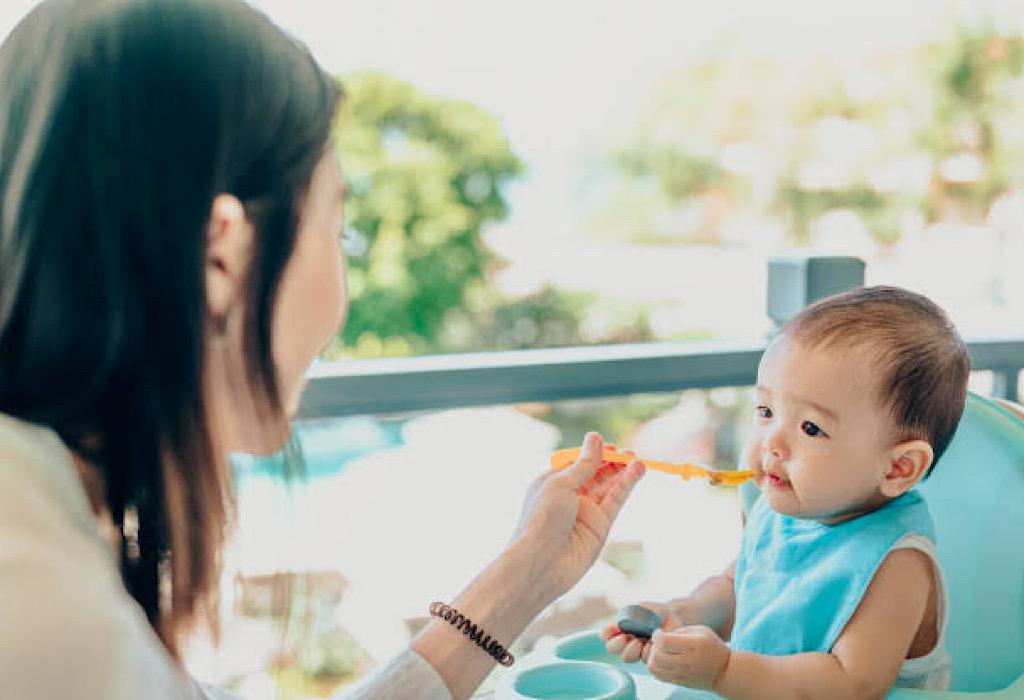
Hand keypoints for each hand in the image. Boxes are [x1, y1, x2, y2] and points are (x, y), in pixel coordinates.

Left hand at [510, 432, 644, 597]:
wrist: (541, 562)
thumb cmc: (542, 519)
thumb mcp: (561, 484)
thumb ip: (584, 464)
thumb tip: (595, 438)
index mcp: (552, 483)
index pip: (577, 463)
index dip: (593, 453)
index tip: (609, 445)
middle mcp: (569, 497)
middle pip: (595, 474)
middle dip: (611, 462)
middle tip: (627, 452)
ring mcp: (586, 512)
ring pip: (609, 486)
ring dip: (623, 471)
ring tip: (636, 458)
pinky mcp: (601, 526)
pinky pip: (616, 500)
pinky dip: (627, 485)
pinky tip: (637, 470)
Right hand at [600, 601, 682, 662]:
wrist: (674, 616)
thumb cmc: (655, 610)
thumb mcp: (641, 608)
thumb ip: (629, 615)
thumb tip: (620, 626)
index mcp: (620, 627)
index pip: (605, 635)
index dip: (606, 634)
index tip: (615, 628)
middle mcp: (625, 640)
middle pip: (611, 649)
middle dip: (617, 645)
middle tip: (627, 637)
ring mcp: (637, 649)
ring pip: (626, 658)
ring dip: (631, 650)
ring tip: (641, 641)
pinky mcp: (649, 657)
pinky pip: (644, 660)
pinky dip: (647, 652)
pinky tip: (653, 643)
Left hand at [644, 626, 730, 691]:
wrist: (724, 672)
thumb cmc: (713, 647)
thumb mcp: (702, 631)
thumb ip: (681, 630)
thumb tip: (663, 635)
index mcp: (692, 645)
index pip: (663, 642)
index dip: (657, 635)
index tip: (660, 633)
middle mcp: (685, 661)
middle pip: (656, 655)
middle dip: (653, 646)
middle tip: (659, 643)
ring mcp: (681, 674)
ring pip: (654, 667)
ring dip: (652, 657)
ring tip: (660, 652)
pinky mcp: (679, 682)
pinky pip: (658, 676)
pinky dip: (656, 667)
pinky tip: (663, 661)